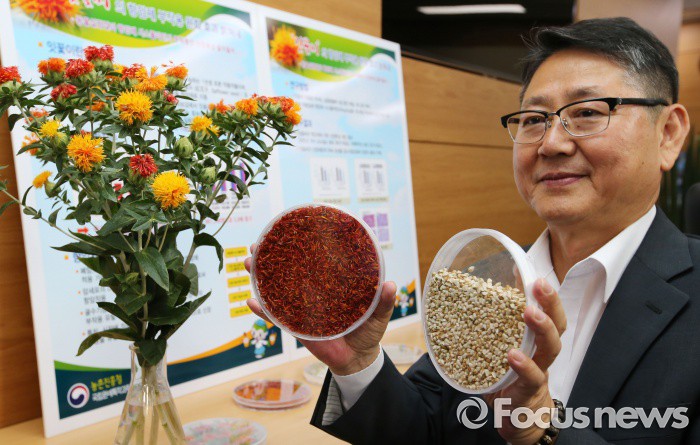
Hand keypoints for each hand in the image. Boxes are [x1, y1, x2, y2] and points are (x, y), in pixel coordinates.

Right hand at [244, 244, 396, 375]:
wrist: (358, 359)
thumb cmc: (368, 331)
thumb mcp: (378, 314)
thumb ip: (383, 300)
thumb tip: (390, 284)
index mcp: (329, 283)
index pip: (312, 261)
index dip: (298, 246)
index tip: (285, 230)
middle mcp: (312, 292)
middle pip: (287, 271)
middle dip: (269, 257)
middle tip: (256, 245)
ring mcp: (302, 309)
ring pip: (276, 290)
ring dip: (260, 278)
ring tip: (249, 264)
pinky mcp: (297, 328)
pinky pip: (277, 318)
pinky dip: (263, 311)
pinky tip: (251, 302)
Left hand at [483, 278, 566, 444]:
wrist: (518, 414)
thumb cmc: (512, 373)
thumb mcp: (507, 341)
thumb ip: (507, 313)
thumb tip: (506, 277)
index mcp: (538, 339)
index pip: (551, 312)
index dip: (547, 294)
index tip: (536, 276)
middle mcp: (543, 353)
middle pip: (557, 326)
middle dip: (550, 304)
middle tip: (539, 286)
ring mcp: (539, 372)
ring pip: (550, 349)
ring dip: (542, 329)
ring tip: (529, 312)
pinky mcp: (527, 391)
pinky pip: (530, 378)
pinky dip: (524, 366)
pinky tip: (512, 355)